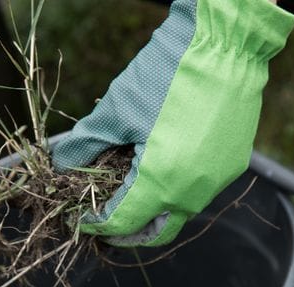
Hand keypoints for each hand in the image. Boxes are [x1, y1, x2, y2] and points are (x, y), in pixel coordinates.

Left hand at [53, 0, 293, 246]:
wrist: (225, 45)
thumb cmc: (168, 73)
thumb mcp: (116, 110)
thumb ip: (84, 144)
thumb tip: (61, 163)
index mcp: (162, 182)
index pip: (120, 222)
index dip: (93, 224)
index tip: (78, 219)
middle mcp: (194, 192)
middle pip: (155, 233)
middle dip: (126, 234)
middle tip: (104, 224)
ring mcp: (217, 181)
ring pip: (179, 213)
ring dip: (152, 212)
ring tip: (129, 196)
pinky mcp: (232, 165)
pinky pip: (199, 190)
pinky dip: (175, 190)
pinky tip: (161, 169)